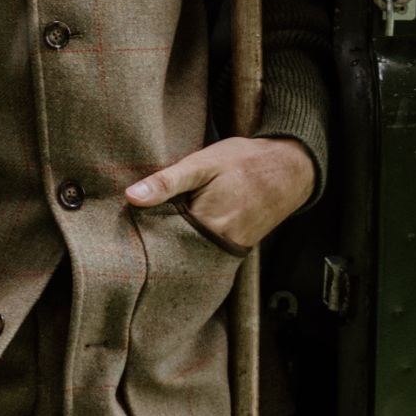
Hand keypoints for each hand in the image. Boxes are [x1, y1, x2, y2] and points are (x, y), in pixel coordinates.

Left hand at [125, 135, 314, 250]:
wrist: (290, 168)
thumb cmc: (246, 162)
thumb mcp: (203, 163)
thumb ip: (167, 182)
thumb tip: (131, 197)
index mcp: (205, 224)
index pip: (159, 239)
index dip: (141, 231)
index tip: (125, 224)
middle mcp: (216, 245)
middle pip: (173, 252)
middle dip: (155, 242)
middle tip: (136, 229)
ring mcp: (228, 250)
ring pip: (188, 253)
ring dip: (172, 244)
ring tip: (158, 229)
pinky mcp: (235, 248)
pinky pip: (204, 252)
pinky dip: (191, 244)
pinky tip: (183, 231)